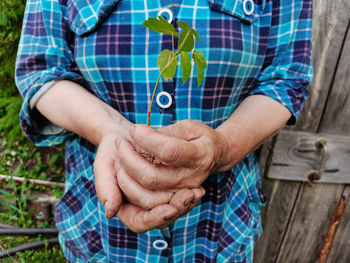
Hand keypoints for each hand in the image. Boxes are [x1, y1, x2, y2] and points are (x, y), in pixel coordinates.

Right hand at [94, 130, 204, 232]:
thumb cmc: (112, 151)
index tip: (170, 209)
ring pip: (174, 210)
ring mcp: (157, 199)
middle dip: (175, 207)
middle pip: (161, 218)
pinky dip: (189, 197)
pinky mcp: (168, 190)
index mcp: (124, 206)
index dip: (155, 218)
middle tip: (189, 196)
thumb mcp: (104, 165)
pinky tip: (198, 191)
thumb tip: (110, 211)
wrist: (125, 137)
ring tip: (197, 193)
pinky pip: (180, 199)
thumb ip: (105, 188)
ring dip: (185, 204)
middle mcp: (142, 207)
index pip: (140, 222)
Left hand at [115, 120, 229, 190]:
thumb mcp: (190, 126)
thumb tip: (142, 135)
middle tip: (120, 143)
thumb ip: (169, 132)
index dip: (147, 140)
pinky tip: (125, 171)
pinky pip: (147, 203)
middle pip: (152, 178)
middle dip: (129, 160)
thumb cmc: (200, 137)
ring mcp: (181, 191)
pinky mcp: (173, 199)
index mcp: (199, 155)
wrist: (214, 156)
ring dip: (126, 177)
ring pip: (146, 196)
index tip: (134, 129)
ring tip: (119, 157)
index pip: (169, 151)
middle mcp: (191, 178)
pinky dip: (131, 189)